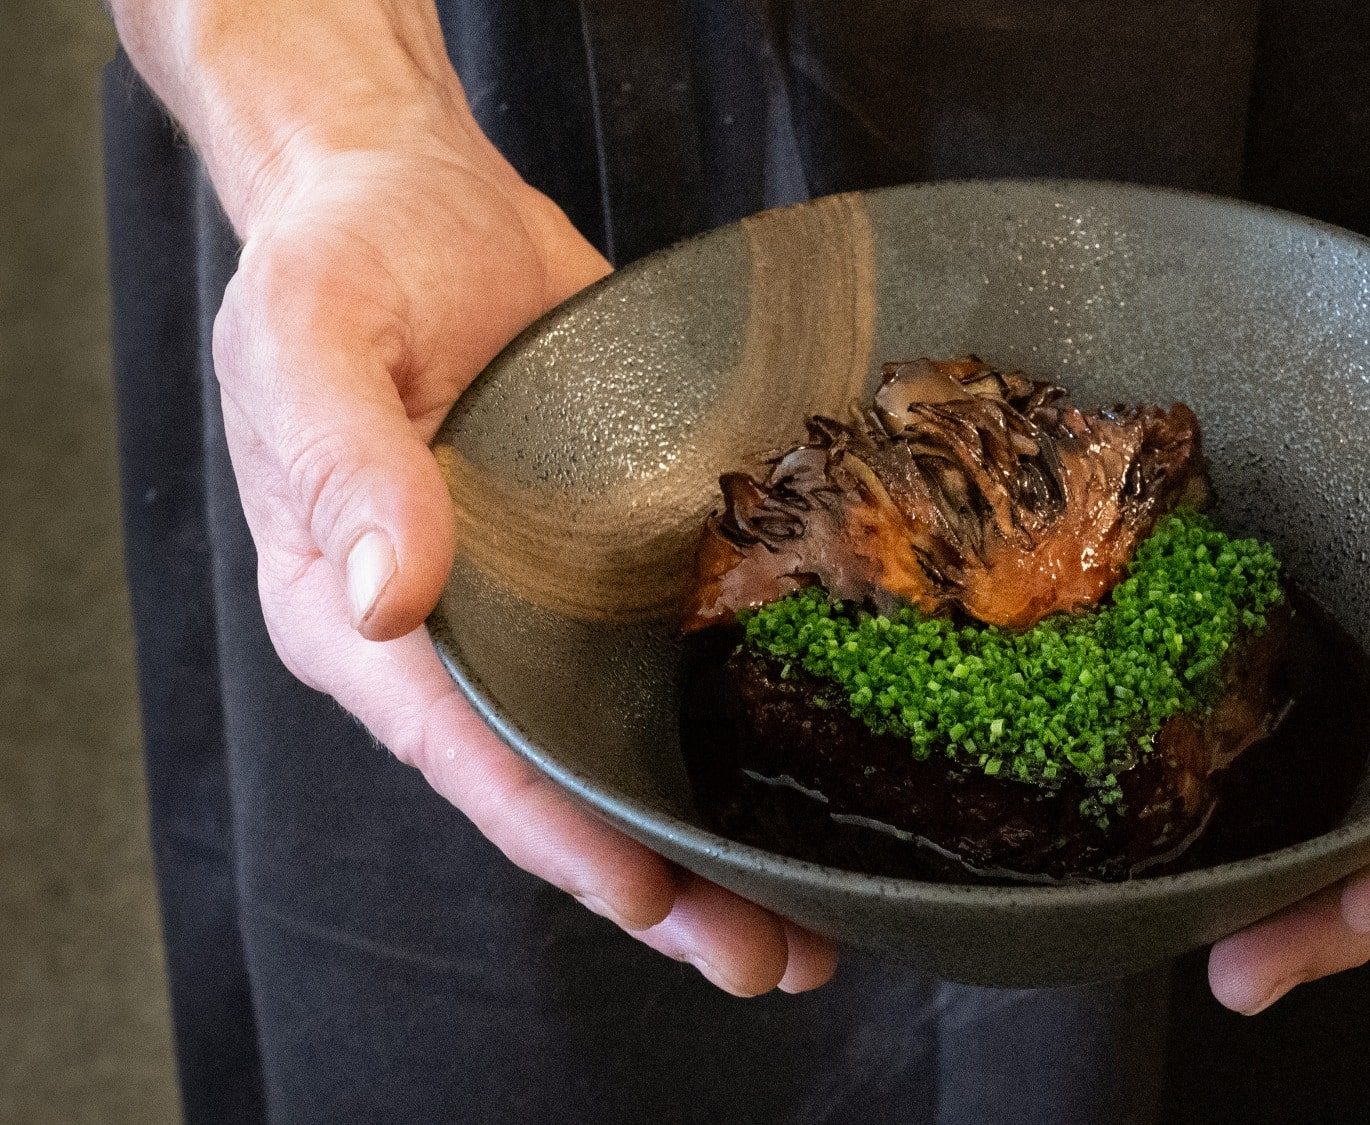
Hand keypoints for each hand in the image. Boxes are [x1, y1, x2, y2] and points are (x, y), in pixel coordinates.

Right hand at [210, 120, 836, 995]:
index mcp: (362, 617)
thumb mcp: (311, 339)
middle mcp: (463, 638)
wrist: (416, 196)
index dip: (558, 828)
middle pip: (563, 785)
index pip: (465, 750)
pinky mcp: (612, 564)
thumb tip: (393, 599)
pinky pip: (674, 660)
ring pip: (632, 746)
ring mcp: (545, 608)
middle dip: (665, 883)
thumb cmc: (342, 263)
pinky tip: (818, 772)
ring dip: (718, 835)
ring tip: (821, 920)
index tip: (648, 895)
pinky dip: (739, 725)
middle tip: (772, 957)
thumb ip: (341, 460)